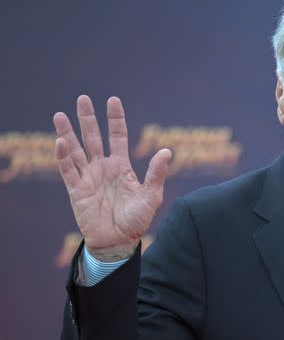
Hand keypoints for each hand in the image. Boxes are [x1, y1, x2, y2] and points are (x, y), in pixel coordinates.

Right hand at [54, 95, 171, 260]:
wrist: (119, 241)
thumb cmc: (137, 220)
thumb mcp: (152, 196)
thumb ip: (156, 173)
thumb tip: (167, 151)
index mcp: (122, 166)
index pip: (117, 136)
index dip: (115, 119)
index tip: (112, 100)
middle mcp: (103, 168)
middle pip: (93, 137)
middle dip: (88, 119)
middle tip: (82, 98)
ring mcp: (88, 178)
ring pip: (75, 150)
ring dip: (67, 133)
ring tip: (60, 115)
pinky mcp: (76, 190)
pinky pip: (68, 170)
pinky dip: (63, 156)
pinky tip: (60, 141)